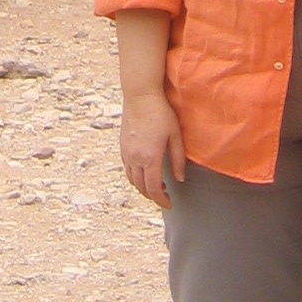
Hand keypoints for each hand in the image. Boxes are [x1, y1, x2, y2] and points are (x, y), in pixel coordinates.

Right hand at [119, 87, 185, 209]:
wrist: (140, 95)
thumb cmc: (161, 113)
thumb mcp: (175, 136)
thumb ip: (178, 159)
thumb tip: (179, 179)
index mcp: (150, 157)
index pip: (154, 188)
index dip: (162, 201)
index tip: (169, 205)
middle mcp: (135, 158)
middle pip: (141, 188)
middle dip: (153, 197)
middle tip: (165, 197)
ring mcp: (126, 153)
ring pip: (132, 180)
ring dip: (143, 188)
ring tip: (155, 187)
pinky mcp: (122, 147)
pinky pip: (127, 169)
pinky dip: (135, 177)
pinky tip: (144, 173)